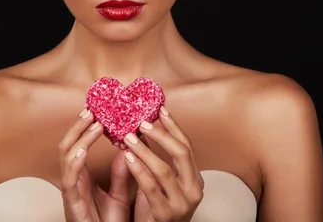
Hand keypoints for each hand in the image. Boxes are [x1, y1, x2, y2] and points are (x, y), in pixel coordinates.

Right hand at [59, 109, 131, 221]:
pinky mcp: (71, 203)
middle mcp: (72, 179)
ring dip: (78, 138)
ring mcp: (70, 190)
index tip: (96, 110)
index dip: (84, 127)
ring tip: (93, 124)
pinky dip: (74, 162)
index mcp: (82, 176)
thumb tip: (128, 150)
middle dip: (77, 126)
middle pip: (67, 144)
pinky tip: (83, 151)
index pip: (78, 144)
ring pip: (65, 156)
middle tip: (91, 110)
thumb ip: (121, 174)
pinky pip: (69, 179)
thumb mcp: (118, 195)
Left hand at [123, 106, 203, 221]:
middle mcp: (193, 190)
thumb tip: (142, 132)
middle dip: (161, 134)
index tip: (160, 110)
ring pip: (164, 169)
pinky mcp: (165, 214)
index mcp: (195, 179)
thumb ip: (156, 161)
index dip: (174, 126)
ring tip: (128, 138)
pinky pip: (150, 187)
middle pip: (181, 153)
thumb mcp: (163, 183)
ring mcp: (181, 203)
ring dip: (144, 151)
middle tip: (142, 123)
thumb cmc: (158, 210)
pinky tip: (127, 158)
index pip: (187, 146)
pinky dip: (138, 170)